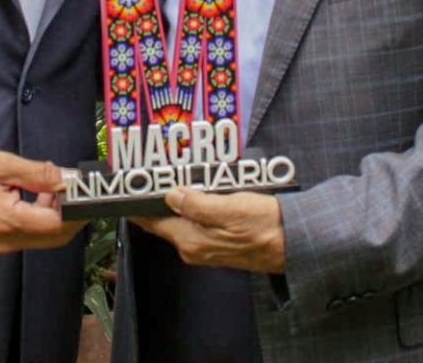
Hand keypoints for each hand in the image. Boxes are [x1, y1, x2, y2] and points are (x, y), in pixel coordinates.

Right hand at [0, 148, 84, 252]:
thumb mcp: (1, 165)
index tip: (85, 190)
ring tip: (49, 186)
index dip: (77, 209)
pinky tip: (35, 196)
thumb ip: (38, 173)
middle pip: (55, 236)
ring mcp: (2, 244)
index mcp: (9, 220)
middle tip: (72, 188)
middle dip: (71, 214)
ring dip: (56, 216)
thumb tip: (68, 178)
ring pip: (44, 238)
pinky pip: (29, 236)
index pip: (58, 224)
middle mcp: (8, 240)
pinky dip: (41, 219)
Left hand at [132, 188, 284, 272]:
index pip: (153, 221)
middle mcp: (194, 248)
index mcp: (191, 240)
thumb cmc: (266, 225)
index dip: (138, 205)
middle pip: (164, 221)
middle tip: (148, 174)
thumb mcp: (231, 208)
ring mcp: (206, 249)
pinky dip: (191, 208)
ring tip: (169, 177)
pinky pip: (196, 224)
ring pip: (180, 221)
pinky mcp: (219, 245)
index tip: (126, 188)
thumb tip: (171, 195)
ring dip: (175, 201)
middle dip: (156, 199)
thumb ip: (198, 204)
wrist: (295, 243)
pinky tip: (196, 192)